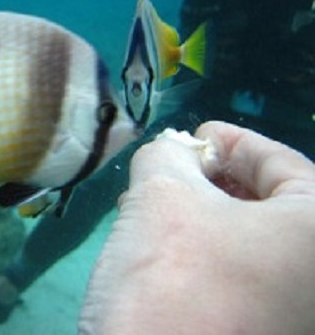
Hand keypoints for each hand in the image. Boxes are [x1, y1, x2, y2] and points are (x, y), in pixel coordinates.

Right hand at [79, 121, 314, 334]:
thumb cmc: (172, 276)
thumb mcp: (162, 194)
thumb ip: (167, 154)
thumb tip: (172, 152)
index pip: (281, 163)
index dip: (231, 140)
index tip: (191, 136)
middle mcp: (314, 278)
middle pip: (268, 204)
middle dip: (211, 179)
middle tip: (166, 172)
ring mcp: (292, 315)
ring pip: (248, 242)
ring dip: (200, 214)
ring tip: (152, 206)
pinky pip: (238, 279)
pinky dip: (204, 254)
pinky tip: (161, 249)